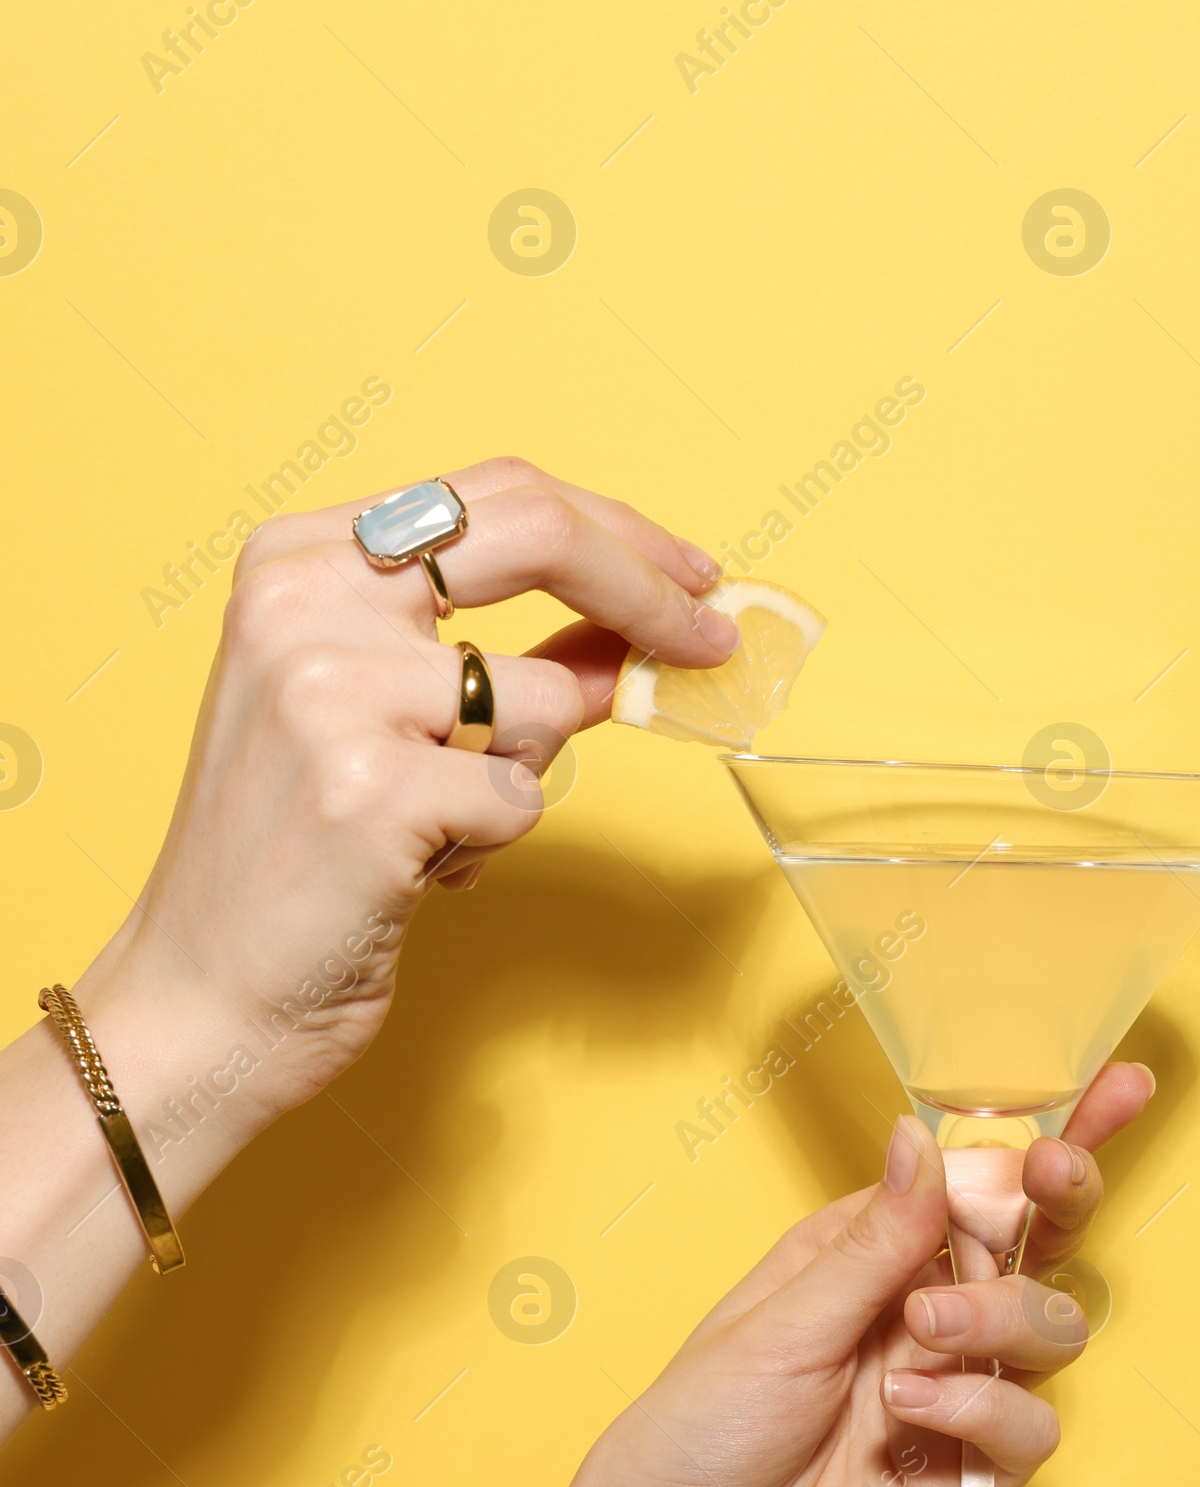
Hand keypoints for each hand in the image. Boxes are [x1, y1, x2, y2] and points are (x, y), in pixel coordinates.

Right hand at [75, 457, 735, 1154]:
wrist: (201, 991)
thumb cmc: (295, 857)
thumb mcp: (379, 718)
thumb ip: (496, 655)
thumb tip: (636, 625)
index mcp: (299, 561)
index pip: (496, 494)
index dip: (617, 532)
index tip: (690, 577)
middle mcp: (304, 604)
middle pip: (537, 535)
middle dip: (649, 589)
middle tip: (711, 642)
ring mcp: (332, 695)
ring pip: (541, 701)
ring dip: (517, 778)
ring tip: (432, 826)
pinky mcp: (374, 792)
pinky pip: (519, 799)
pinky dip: (487, 845)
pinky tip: (410, 872)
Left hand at [558, 1063, 1154, 1486]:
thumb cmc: (688, 1443)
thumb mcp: (774, 1327)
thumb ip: (871, 1246)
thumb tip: (923, 1139)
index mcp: (863, 1259)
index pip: (969, 1184)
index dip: (1043, 1141)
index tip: (1112, 1089)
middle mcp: (917, 1320)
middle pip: (1033, 1247)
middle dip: (1061, 1201)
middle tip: (1051, 1180)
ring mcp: (949, 1400)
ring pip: (1049, 1331)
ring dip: (1003, 1314)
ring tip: (924, 1334)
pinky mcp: (964, 1482)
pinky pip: (1029, 1432)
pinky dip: (984, 1413)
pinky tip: (913, 1418)